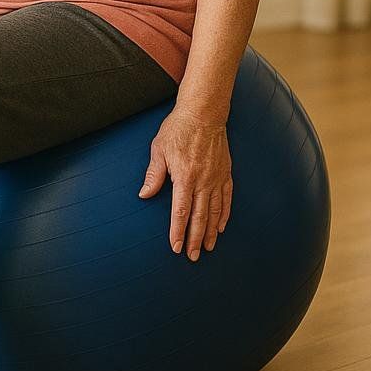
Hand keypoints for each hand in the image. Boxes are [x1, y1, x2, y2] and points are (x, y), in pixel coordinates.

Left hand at [136, 106, 232, 261]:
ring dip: (210, 232)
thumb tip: (144, 195)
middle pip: (199, 217)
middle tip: (192, 257)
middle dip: (194, 239)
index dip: (178, 232)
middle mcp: (203, 181)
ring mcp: (217, 178)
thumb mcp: (159, 149)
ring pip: (215, 212)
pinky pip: (227, 199)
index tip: (175, 247)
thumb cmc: (177, 129)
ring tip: (207, 247)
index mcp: (185, 177)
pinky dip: (224, 215)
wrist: (204, 113)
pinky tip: (220, 226)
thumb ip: (154, 175)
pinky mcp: (226, 173)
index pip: (180, 212)